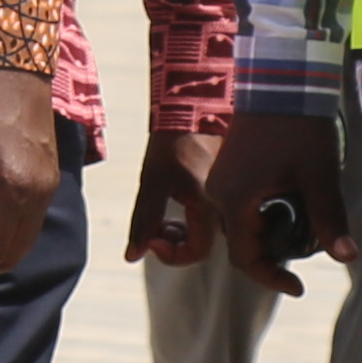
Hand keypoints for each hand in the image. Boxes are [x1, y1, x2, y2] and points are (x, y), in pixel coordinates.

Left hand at [122, 123, 217, 267]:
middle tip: (156, 224)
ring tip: (165, 207)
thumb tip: (133, 256)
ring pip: (205, 229)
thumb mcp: (152, 182)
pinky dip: (191, 213)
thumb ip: (144, 221)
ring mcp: (229, 195)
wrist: (191, 106)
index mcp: (211, 206)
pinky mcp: (226, 185)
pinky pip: (210, 212)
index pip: (197, 253)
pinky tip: (177, 194)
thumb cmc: (170, 141)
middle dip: (174, 240)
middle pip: (201, 242)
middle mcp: (226, 204)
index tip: (151, 238)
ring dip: (182, 228)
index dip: (171, 254)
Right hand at [209, 109, 347, 290]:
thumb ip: (330, 219)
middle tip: (303, 259)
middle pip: (240, 244)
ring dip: (265, 237)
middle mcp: (218, 194)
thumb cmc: (299, 126)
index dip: (271, 278)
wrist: (283, 79)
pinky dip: (260, 217)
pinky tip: (288, 208)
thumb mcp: (318, 176)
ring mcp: (220, 180)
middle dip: (270, 258)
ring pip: (239, 226)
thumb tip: (347, 257)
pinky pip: (239, 206)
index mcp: (235, 201)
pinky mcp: (228, 168)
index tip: (299, 287)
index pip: (245, 259)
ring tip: (300, 233)